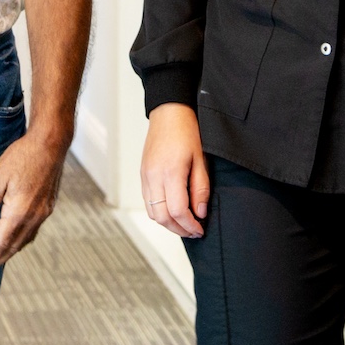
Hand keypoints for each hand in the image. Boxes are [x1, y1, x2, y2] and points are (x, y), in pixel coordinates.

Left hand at [0, 131, 65, 269]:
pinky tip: (20, 233)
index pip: (3, 241)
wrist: (51, 142)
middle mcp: (35, 215)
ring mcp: (44, 210)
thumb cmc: (24, 156)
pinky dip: (25, 236)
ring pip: (28, 237)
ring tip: (3, 253)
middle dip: (3, 256)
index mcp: (20, 211)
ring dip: (14, 248)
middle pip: (17, 244)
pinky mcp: (49, 203)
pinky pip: (35, 228)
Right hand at [139, 103, 208, 238]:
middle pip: (162, 217)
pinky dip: (159, 212)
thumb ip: (200, 188)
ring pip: (152, 213)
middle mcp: (154, 176)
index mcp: (170, 172)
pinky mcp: (143, 175)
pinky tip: (173, 211)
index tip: (200, 229)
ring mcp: (146, 176)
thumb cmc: (187, 131)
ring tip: (185, 224)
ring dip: (168, 223)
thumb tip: (200, 212)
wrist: (169, 113)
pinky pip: (147, 202)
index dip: (190, 225)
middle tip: (194, 231)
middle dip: (179, 229)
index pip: (178, 211)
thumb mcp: (201, 159)